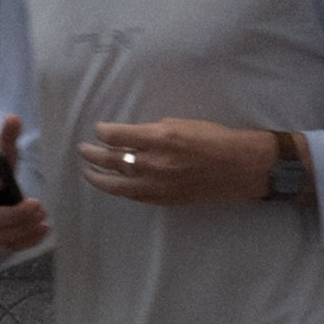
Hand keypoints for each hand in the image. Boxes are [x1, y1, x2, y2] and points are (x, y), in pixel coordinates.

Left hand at [79, 120, 290, 207]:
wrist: (240, 167)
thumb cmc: (215, 139)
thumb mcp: (182, 124)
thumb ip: (154, 131)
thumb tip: (132, 137)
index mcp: (159, 138)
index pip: (115, 135)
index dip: (103, 131)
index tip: (100, 129)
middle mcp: (154, 163)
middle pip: (110, 159)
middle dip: (92, 153)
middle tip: (84, 149)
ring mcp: (157, 185)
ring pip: (116, 184)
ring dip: (97, 177)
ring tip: (88, 172)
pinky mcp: (164, 199)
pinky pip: (133, 196)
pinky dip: (120, 190)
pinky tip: (114, 185)